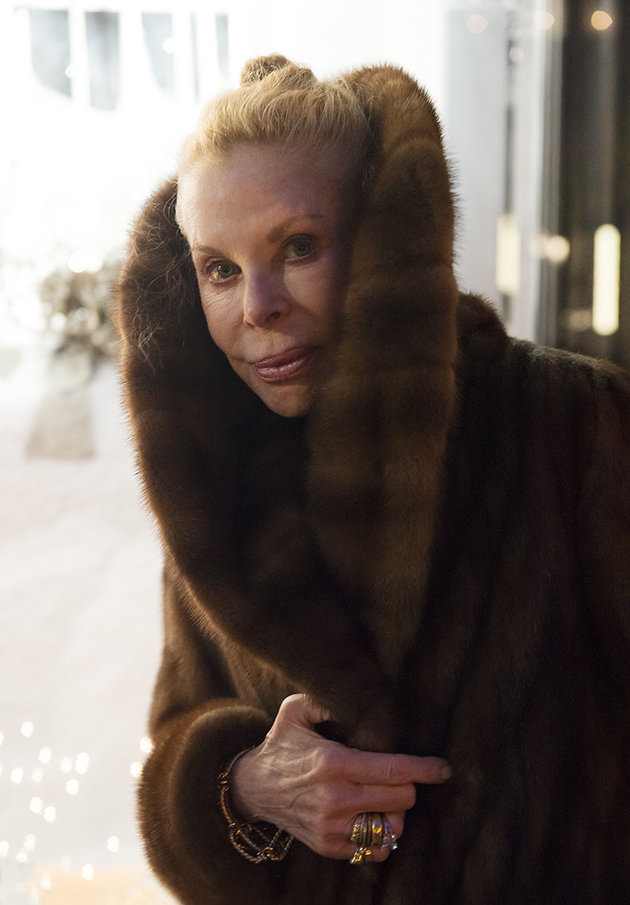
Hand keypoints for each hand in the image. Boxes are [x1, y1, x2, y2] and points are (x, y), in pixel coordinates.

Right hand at [230, 693, 450, 860]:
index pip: (394, 770)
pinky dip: (381, 836)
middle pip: (401, 800)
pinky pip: (373, 850)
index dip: (424, 769)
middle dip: (407, 786)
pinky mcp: (328, 846)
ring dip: (395, 813)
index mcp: (334, 763)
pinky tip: (372, 817)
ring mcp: (332, 827)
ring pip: (392, 828)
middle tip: (399, 777)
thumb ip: (324, 698)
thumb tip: (354, 694)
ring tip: (385, 798)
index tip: (443, 769)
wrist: (252, 788)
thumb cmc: (281, 745)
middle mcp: (336, 798)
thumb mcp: (295, 711)